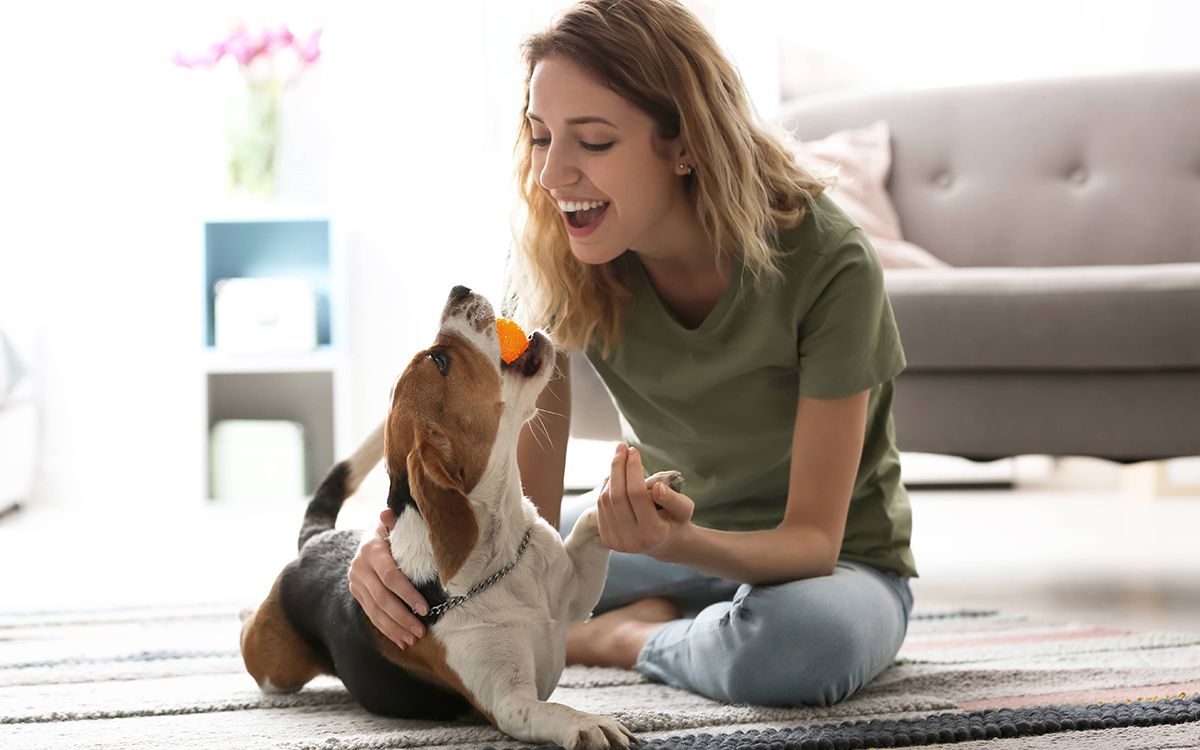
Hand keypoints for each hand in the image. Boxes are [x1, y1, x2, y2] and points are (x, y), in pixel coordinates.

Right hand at [347, 509, 429, 649]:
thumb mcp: (394, 523)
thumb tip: (387, 513)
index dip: (407, 594)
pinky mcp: (356, 593)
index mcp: (371, 549)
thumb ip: (394, 522)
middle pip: (382, 598)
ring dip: (395, 628)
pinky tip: (400, 640)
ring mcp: (356, 582)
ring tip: (413, 639)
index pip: (390, 577)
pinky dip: (386, 629)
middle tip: (420, 632)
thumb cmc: (392, 530)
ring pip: (375, 611)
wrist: (368, 537)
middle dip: (402, 617)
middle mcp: (359, 567)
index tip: (424, 609)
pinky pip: (371, 615)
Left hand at [596, 443, 693, 558]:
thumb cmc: (676, 520)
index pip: (637, 494)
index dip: (633, 469)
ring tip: (619, 460)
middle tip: (622, 448)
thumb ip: (672, 498)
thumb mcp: (684, 508)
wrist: (664, 543)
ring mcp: (617, 542)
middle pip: (617, 496)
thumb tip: (657, 487)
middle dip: (618, 468)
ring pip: (606, 501)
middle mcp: (632, 541)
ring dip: (610, 476)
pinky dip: (605, 488)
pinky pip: (601, 508)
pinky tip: (614, 477)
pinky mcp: (607, 540)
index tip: (634, 451)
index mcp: (653, 533)